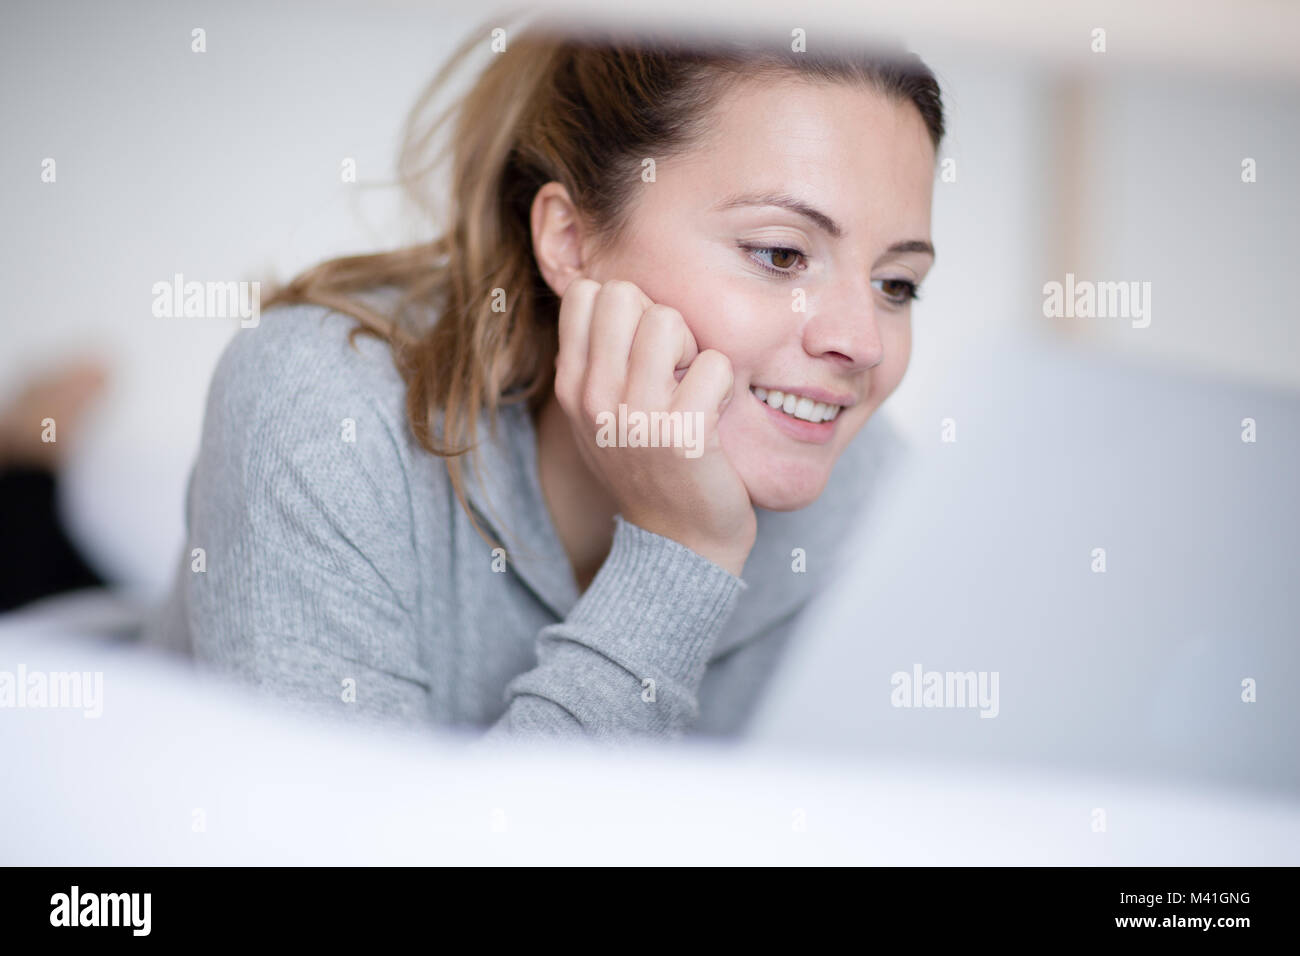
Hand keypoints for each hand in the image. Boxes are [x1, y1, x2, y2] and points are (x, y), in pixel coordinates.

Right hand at [554, 278, 755, 575]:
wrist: (679, 544)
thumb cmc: (648, 468)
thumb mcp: (599, 416)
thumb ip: (596, 359)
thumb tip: (606, 289)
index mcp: (572, 387)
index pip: (589, 293)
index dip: (628, 308)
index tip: (643, 349)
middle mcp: (593, 398)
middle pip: (624, 294)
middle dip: (659, 319)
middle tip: (674, 366)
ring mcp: (635, 416)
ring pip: (668, 320)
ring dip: (694, 348)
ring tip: (694, 388)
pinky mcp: (682, 435)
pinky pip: (715, 364)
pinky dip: (725, 384)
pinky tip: (715, 415)